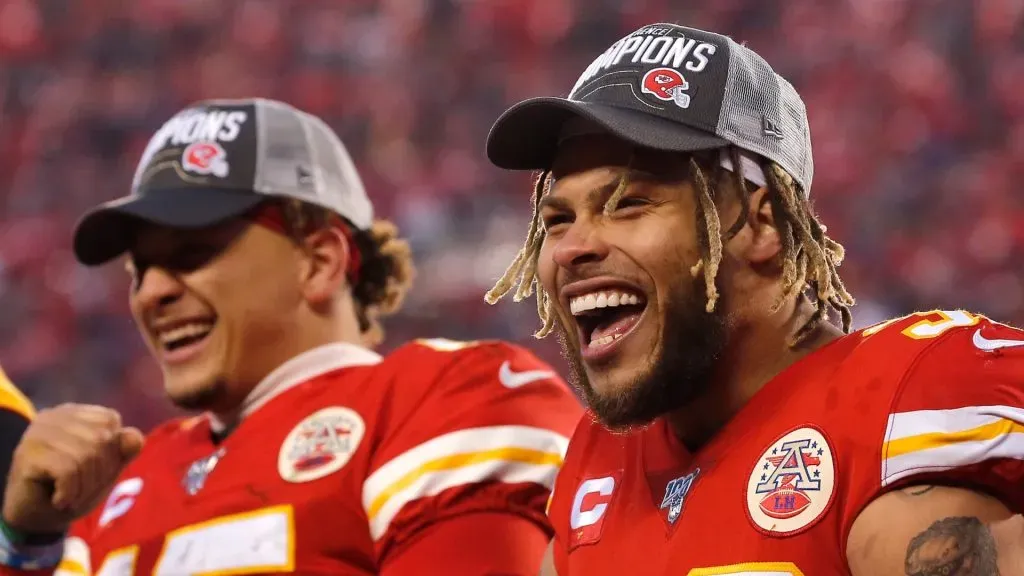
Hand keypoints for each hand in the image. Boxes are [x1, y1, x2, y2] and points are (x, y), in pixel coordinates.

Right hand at [2, 404, 143, 534]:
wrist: (34, 519)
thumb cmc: (72, 489)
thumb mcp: (105, 469)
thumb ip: (122, 451)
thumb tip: (135, 437)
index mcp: (76, 414)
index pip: (110, 421)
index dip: (112, 453)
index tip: (95, 474)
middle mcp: (55, 416)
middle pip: (101, 438)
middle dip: (100, 473)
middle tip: (82, 490)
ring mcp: (38, 433)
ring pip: (85, 455)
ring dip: (84, 487)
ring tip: (71, 496)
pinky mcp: (28, 453)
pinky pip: (68, 470)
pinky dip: (70, 492)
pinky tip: (60, 500)